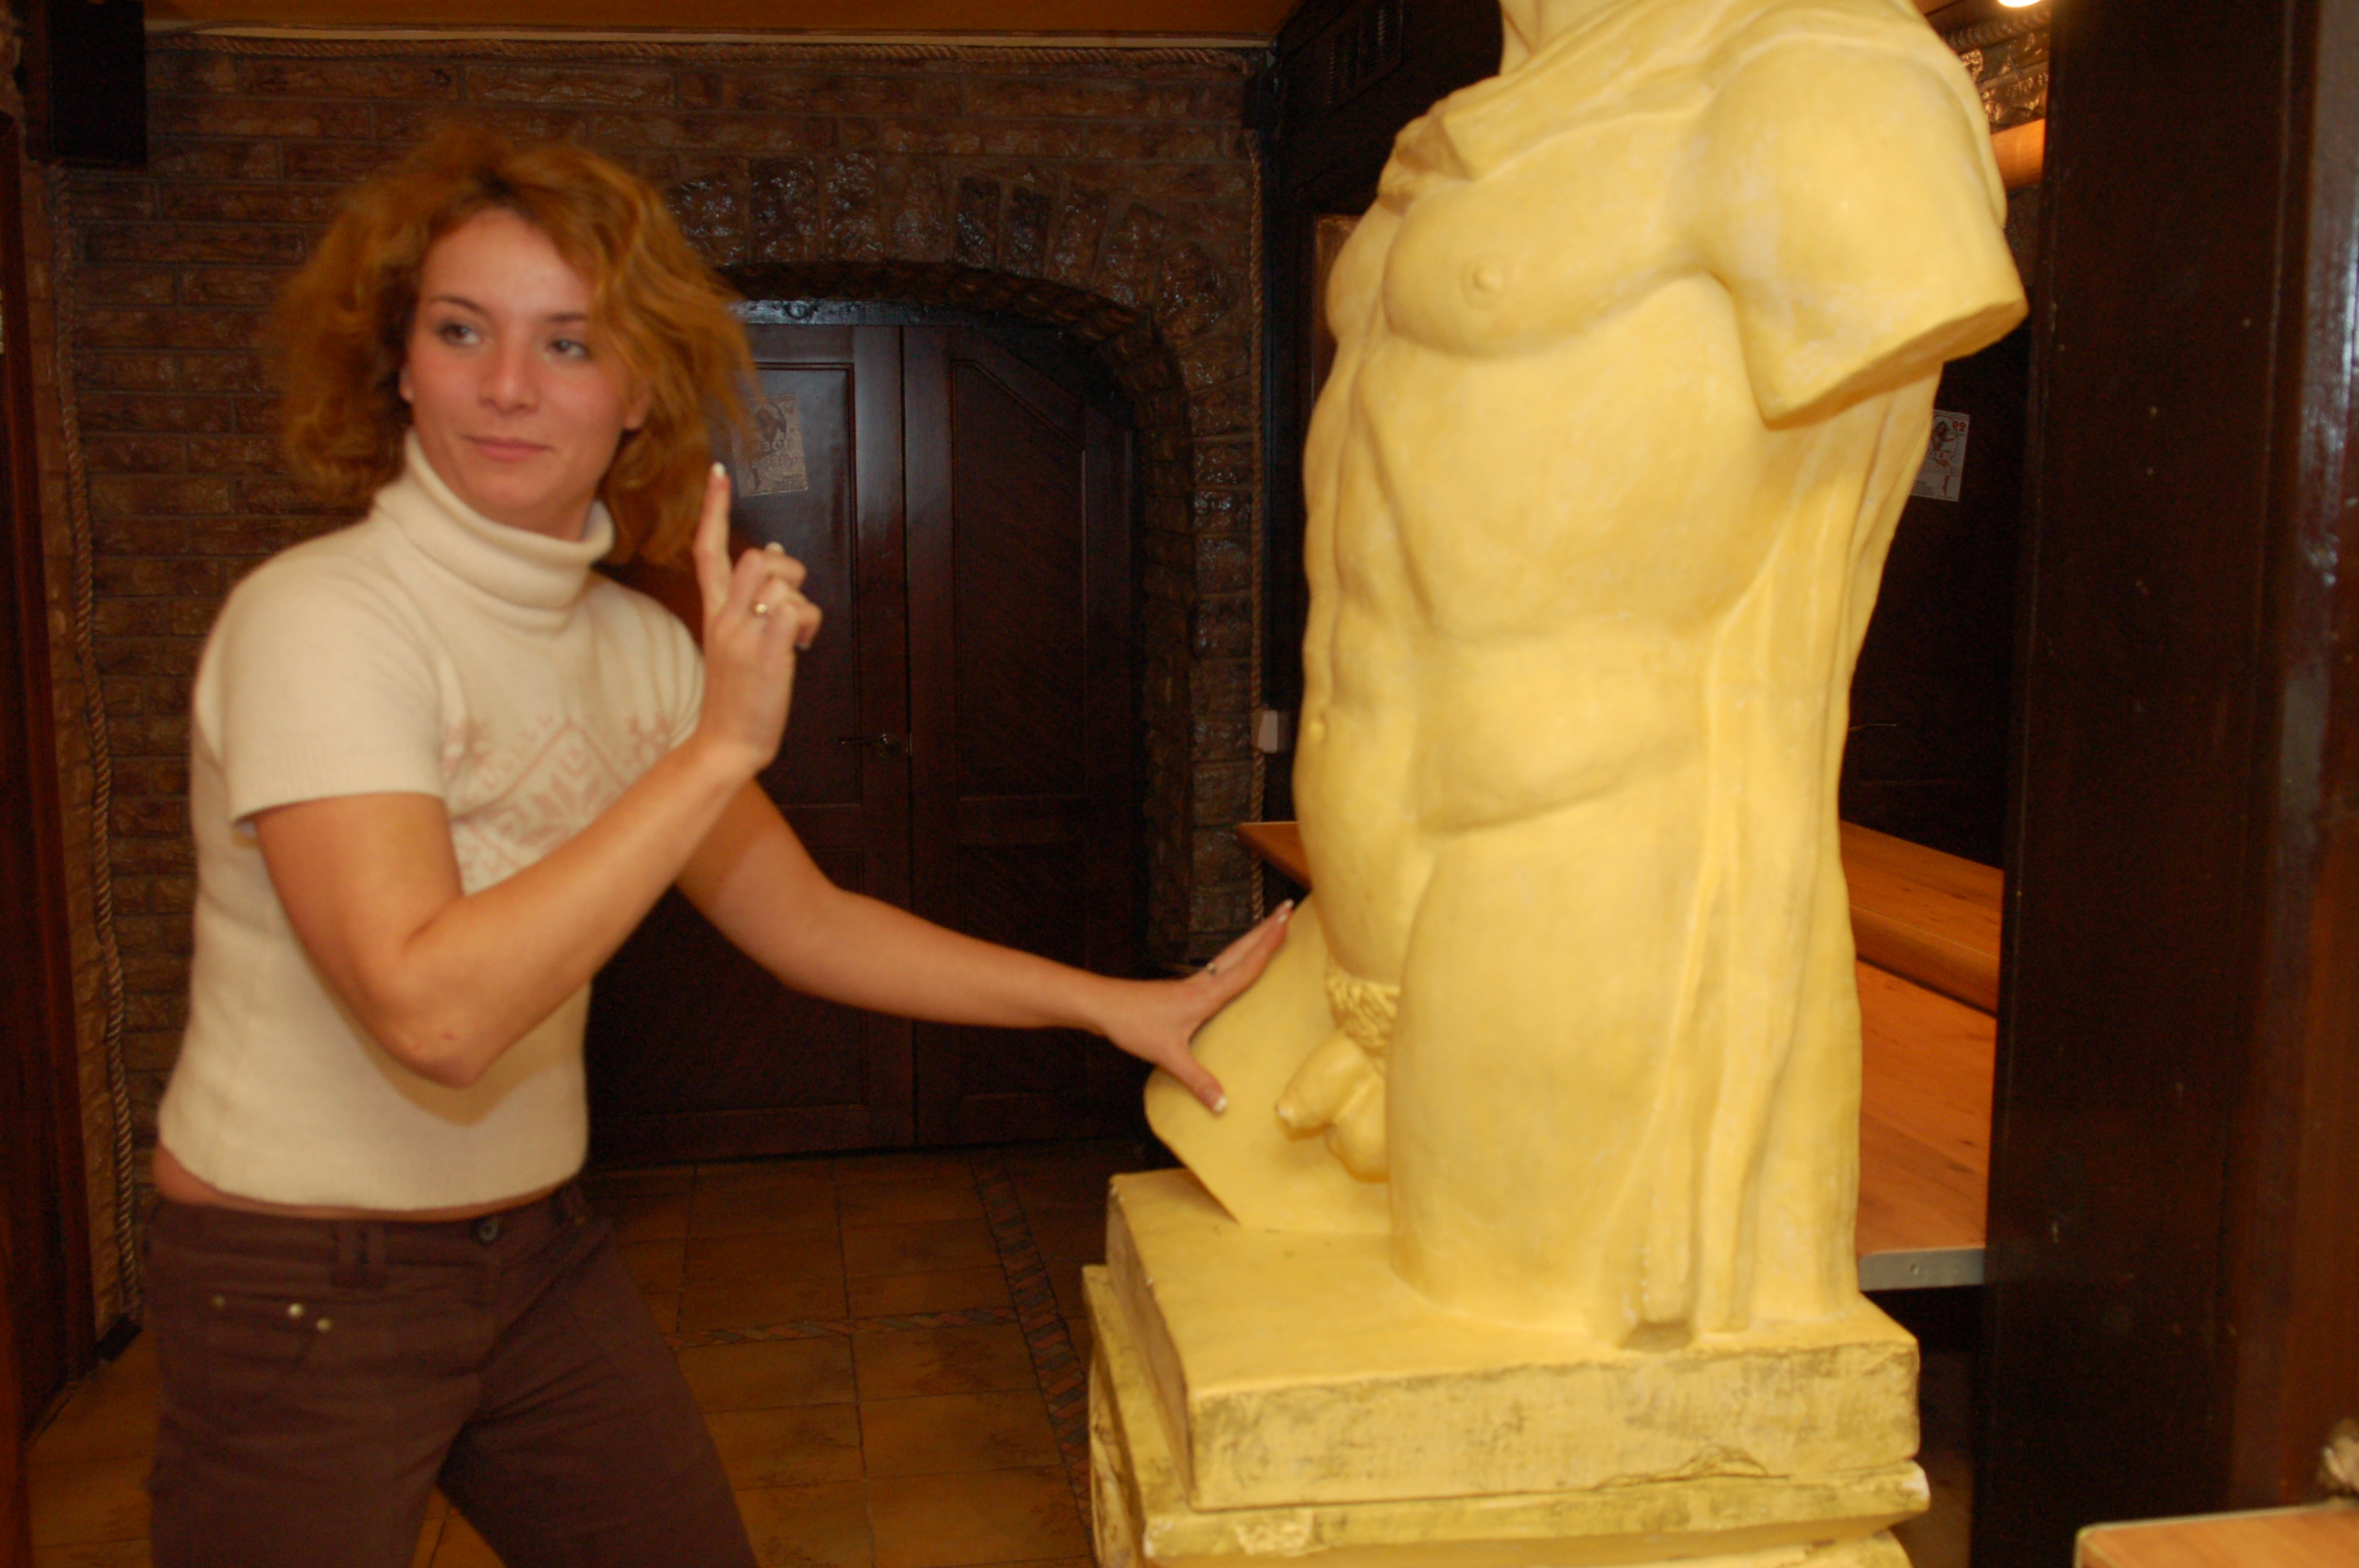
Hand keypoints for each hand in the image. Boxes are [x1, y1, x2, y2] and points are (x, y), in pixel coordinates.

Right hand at [688, 464, 821, 773]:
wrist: (726, 741)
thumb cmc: (737, 693)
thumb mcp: (733, 641)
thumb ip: (747, 602)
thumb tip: (769, 554)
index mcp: (714, 613)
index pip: (708, 550)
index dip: (715, 509)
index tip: (719, 472)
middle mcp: (725, 618)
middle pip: (754, 557)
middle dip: (784, 567)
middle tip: (791, 599)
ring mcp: (745, 637)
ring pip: (780, 583)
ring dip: (802, 602)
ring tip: (797, 635)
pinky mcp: (768, 656)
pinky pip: (795, 613)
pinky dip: (807, 625)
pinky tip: (802, 647)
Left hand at [1098, 902, 1294, 1112]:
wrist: (1102, 1006)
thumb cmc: (1133, 1024)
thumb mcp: (1168, 1055)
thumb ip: (1197, 1080)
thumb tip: (1223, 1105)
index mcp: (1206, 994)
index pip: (1245, 967)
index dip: (1268, 946)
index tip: (1287, 922)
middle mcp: (1202, 982)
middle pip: (1241, 951)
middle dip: (1265, 929)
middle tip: (1287, 908)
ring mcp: (1191, 983)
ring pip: (1229, 956)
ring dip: (1252, 940)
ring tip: (1270, 927)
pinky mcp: (1182, 989)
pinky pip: (1219, 967)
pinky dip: (1235, 957)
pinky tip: (1235, 964)